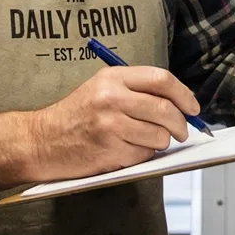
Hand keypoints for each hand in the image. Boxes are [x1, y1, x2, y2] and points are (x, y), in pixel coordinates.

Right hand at [31, 66, 196, 180]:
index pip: (161, 79)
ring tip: (145, 141)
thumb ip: (136, 91)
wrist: (41, 141)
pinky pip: (144, 155)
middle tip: (182, 131)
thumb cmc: (74, 116)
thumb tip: (178, 104)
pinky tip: (126, 151)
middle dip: (181, 124)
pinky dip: (142, 156)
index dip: (184, 95)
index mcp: (112, 78)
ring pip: (159, 136)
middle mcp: (111, 98)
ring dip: (160, 143)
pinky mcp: (109, 150)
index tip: (192, 107)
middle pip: (165, 109)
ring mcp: (110, 125)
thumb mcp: (101, 89)